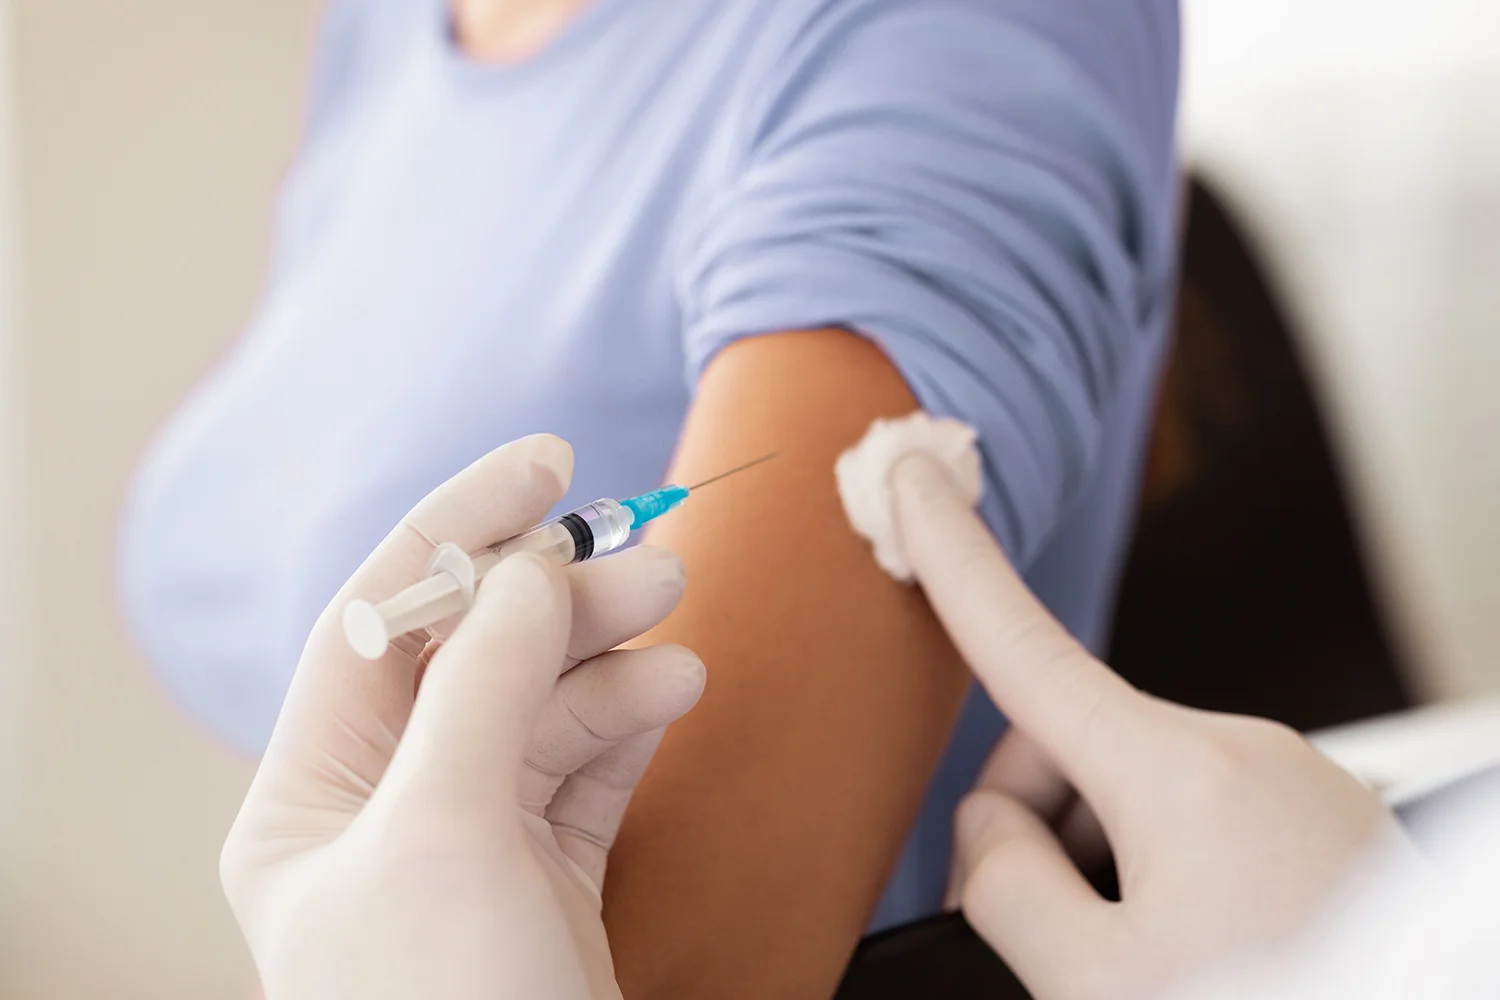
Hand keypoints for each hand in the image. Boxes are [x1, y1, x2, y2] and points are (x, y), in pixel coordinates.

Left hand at [221, 435, 704, 999]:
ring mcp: (468, 843)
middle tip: (648, 559)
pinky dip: (630, 720)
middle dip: (559, 598)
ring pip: (541, 706)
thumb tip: (529, 566)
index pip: (381, 621)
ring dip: (609, 656)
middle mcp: (383, 813)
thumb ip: (484, 683)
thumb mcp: (446, 835)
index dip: (460, 528)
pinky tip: (672, 690)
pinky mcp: (544, 875)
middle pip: (474, 657)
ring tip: (676, 623)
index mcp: (311, 802)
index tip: (544, 462)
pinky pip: (586, 766)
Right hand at [890, 453, 1417, 999]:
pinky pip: (1198, 821)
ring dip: (1104, 867)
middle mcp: (1249, 756)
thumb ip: (1005, 885)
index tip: (915, 479)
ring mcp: (1296, 788)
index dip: (953, 557)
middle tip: (1052, 944)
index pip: (1028, 648)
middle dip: (1033, 828)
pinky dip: (1166, 877)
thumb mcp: (1094, 985)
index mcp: (1186, 776)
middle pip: (1071, 746)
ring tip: (1146, 966)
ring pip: (1132, 792)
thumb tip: (996, 831)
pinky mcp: (1325, 827)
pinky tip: (1196, 954)